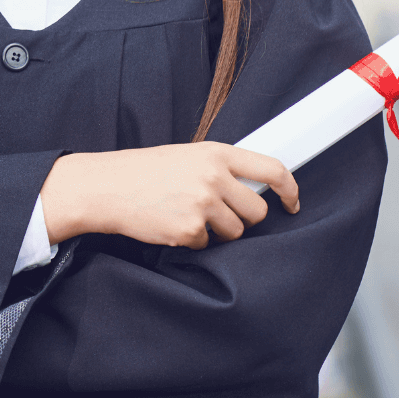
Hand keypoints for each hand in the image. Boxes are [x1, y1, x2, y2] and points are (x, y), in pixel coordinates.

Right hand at [38, 142, 298, 249]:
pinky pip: (207, 244)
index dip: (290, 188)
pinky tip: (171, 224)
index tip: (292, 202)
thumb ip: (218, 167)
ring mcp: (203, 204)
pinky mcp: (190, 229)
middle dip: (244, 217)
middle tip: (219, 213)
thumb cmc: (143, 171)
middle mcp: (213, 176)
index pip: (271, 169)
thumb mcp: (184, 156)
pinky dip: (193, 240)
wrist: (106, 187)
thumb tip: (253, 187)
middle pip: (257, 210)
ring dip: (218, 231)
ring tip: (187, 215)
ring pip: (236, 231)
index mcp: (215, 153)